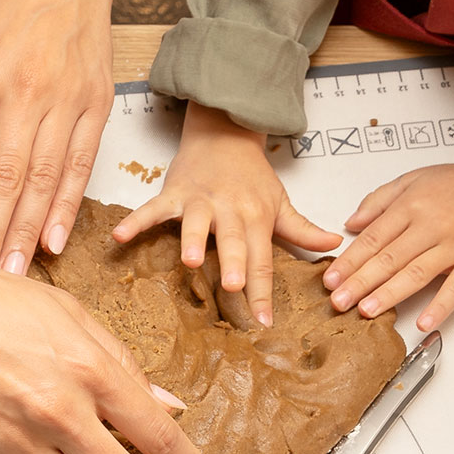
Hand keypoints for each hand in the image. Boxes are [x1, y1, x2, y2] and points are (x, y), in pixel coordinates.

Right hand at [112, 103, 336, 324]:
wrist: (224, 132)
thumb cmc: (251, 175)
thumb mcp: (279, 201)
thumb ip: (302, 228)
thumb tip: (333, 246)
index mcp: (257, 216)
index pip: (262, 259)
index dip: (263, 291)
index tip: (264, 321)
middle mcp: (229, 209)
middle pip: (232, 241)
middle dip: (233, 262)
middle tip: (235, 287)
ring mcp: (200, 200)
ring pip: (195, 222)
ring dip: (193, 239)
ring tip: (190, 260)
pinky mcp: (173, 192)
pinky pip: (152, 208)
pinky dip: (136, 221)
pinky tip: (120, 237)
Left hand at [324, 135, 453, 329]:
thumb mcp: (417, 179)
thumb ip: (381, 200)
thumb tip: (351, 223)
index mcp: (412, 206)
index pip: (373, 238)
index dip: (349, 261)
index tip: (330, 279)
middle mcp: (431, 226)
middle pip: (389, 258)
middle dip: (360, 283)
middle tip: (338, 302)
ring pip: (416, 274)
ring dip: (389, 294)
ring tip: (366, 311)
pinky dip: (441, 306)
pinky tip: (424, 321)